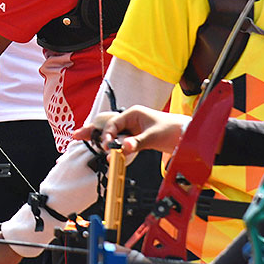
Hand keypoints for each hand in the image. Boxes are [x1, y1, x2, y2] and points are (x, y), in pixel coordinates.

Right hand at [72, 106, 188, 158]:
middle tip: (76, 135)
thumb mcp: (153, 136)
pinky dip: (113, 146)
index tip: (107, 147)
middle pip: (107, 125)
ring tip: (83, 140)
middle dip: (92, 130)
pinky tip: (106, 150)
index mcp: (133, 113)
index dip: (107, 135)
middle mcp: (130, 119)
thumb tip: (123, 148)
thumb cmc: (173, 130)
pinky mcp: (136, 137)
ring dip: (102, 140)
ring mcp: (132, 128)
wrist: (187, 135)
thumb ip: (137, 143)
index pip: (113, 123)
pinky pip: (121, 141)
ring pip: (112, 133)